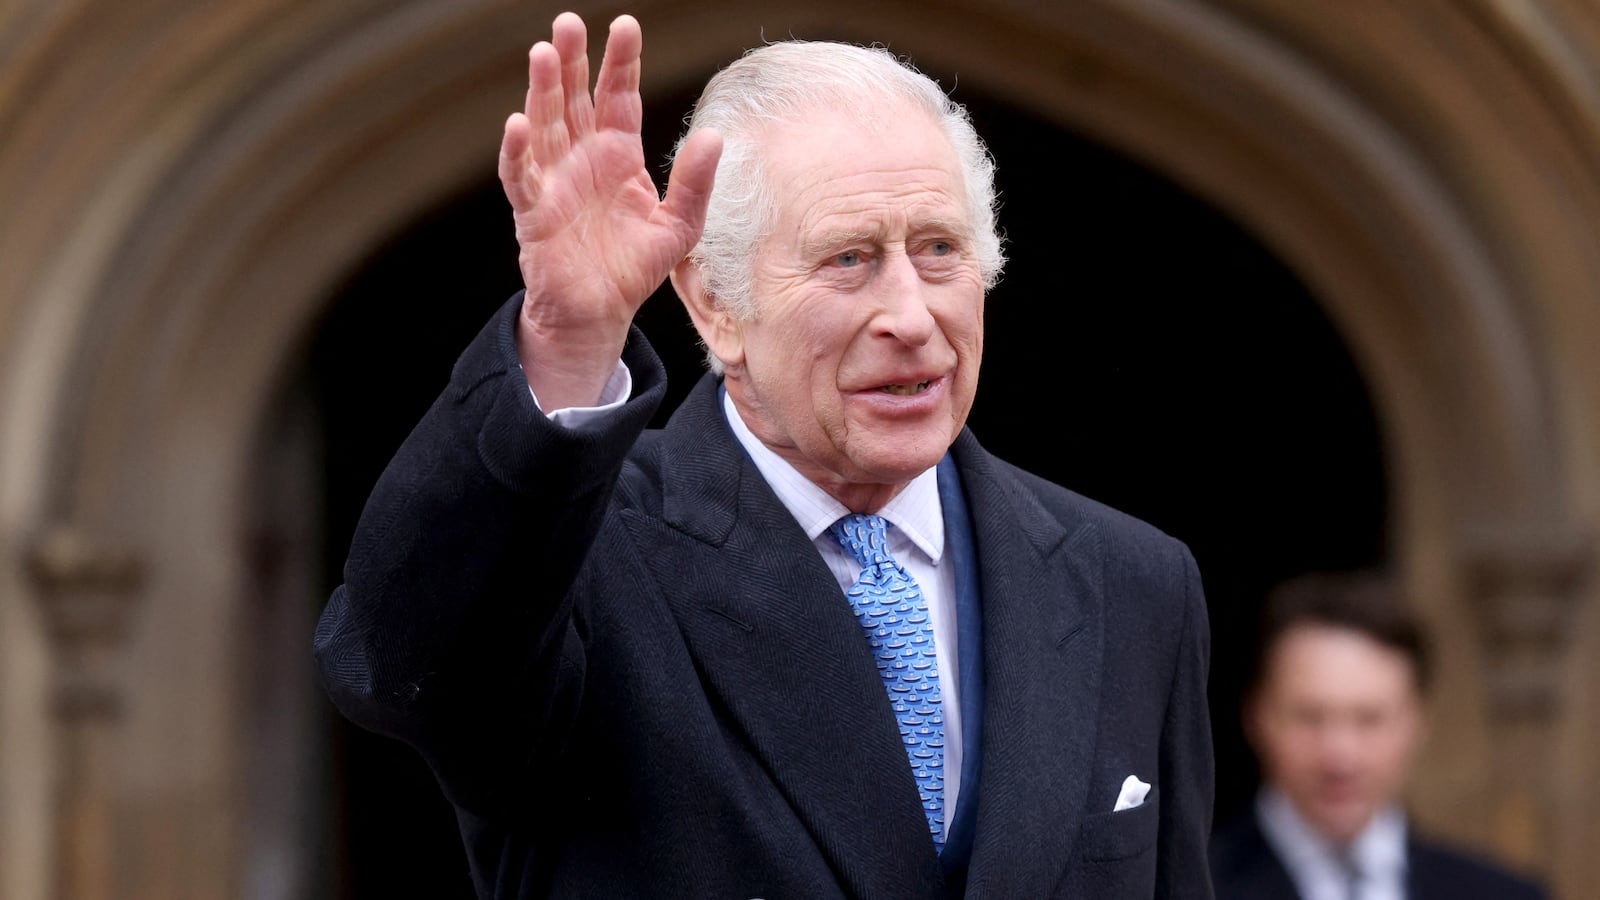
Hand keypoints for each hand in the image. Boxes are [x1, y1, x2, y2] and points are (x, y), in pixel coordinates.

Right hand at [499, 12, 721, 408]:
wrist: (600, 312)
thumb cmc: (634, 267)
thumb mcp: (680, 225)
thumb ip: (695, 183)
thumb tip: (715, 135)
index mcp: (618, 155)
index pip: (618, 98)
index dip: (621, 63)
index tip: (626, 26)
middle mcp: (583, 158)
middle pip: (575, 100)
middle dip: (573, 61)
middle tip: (569, 22)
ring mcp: (554, 181)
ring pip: (544, 125)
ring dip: (542, 91)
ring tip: (544, 53)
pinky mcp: (533, 212)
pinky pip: (519, 176)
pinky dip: (516, 151)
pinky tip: (518, 123)